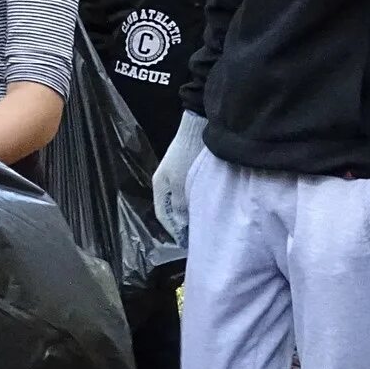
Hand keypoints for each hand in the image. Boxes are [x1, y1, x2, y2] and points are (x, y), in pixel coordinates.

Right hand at [153, 112, 206, 242]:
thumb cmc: (188, 155)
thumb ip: (180, 207)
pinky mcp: (190, 167)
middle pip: (173, 209)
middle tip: (198, 236)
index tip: (187, 244)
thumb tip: (182, 226)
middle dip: (184, 223)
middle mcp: (167, 180)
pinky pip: (192, 190)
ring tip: (205, 222)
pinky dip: (198, 199)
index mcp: (160, 186)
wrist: (200, 124)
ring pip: (184, 200)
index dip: (175, 231)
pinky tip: (209, 203)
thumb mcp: (182, 185)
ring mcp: (179, 173)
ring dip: (192, 211)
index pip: (164, 216)